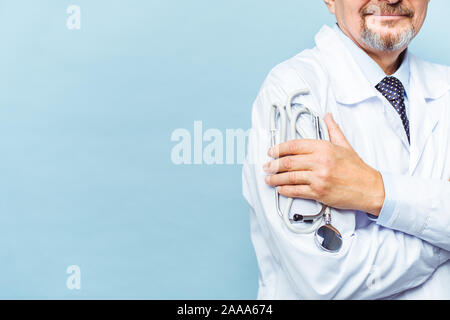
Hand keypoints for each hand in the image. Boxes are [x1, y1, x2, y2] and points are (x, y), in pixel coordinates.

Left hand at [263, 113, 384, 215]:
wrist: (370, 188)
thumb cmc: (357, 168)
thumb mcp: (344, 145)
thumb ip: (333, 130)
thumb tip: (328, 116)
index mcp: (324, 148)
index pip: (295, 145)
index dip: (279, 148)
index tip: (271, 151)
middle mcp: (320, 162)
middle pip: (289, 162)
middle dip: (273, 165)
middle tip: (267, 166)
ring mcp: (319, 178)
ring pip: (290, 177)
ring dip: (276, 179)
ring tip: (269, 179)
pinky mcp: (319, 192)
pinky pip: (297, 191)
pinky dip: (286, 190)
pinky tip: (280, 189)